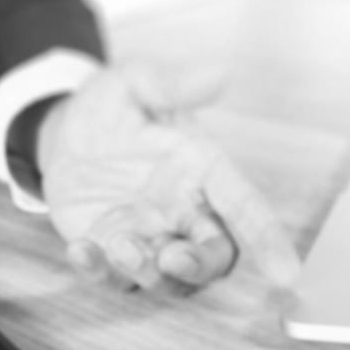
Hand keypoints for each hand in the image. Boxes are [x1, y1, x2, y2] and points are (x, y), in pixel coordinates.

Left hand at [37, 62, 300, 294]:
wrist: (62, 132)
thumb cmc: (111, 108)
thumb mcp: (135, 82)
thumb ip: (172, 83)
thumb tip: (219, 72)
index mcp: (203, 171)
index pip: (246, 209)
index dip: (269, 241)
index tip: (287, 274)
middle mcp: (182, 212)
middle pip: (213, 258)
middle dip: (200, 267)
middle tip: (174, 259)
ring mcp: (147, 237)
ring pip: (167, 278)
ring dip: (148, 272)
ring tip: (120, 244)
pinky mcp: (109, 251)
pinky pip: (111, 276)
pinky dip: (98, 270)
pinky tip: (79, 250)